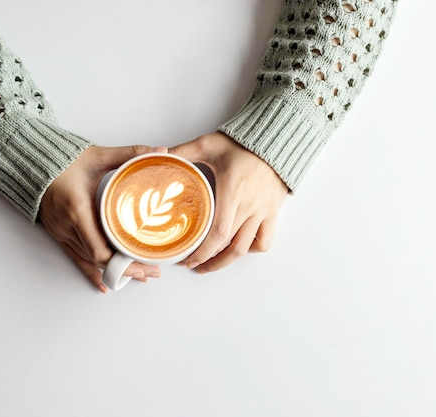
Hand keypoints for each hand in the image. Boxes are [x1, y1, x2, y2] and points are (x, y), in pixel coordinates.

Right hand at [39, 145, 165, 292]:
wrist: (33, 161)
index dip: (122, 262)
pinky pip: (77, 259)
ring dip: (115, 271)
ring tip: (141, 275)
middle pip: (100, 259)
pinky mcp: (59, 235)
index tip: (144, 264)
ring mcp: (61, 233)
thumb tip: (161, 151)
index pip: (100, 249)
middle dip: (127, 269)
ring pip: (90, 261)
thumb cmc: (65, 160)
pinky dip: (92, 273)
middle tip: (153, 273)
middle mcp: (68, 226)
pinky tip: (106, 285)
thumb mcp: (100, 156)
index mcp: (78, 209)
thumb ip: (131, 154)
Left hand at [169, 132, 287, 272]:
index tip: (187, 259)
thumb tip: (160, 155)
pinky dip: (251, 249)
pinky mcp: (273, 212)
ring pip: (246, 248)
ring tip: (211, 265)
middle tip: (191, 264)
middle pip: (229, 246)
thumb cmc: (242, 143)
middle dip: (208, 260)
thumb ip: (184, 151)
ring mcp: (263, 211)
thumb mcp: (209, 144)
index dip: (202, 252)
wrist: (275, 139)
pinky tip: (238, 248)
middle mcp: (249, 205)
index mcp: (232, 191)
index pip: (218, 233)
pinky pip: (264, 241)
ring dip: (227, 261)